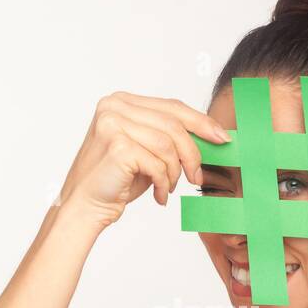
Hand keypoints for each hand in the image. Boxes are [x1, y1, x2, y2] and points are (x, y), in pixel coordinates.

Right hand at [55, 92, 229, 228]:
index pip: (171, 106)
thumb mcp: (146, 151)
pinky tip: (158, 195)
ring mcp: (113, 124)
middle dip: (192, 153)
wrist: (85, 206)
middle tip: (197, 176)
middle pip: (173, 124)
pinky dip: (163, 183)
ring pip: (167, 145)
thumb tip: (212, 135)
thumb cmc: (117, 181)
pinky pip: (157, 163)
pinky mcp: (116, 146)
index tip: (222, 138)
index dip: (201, 122)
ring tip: (167, 188)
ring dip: (174, 173)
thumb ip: (169, 136)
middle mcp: (114, 107)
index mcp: (121, 101)